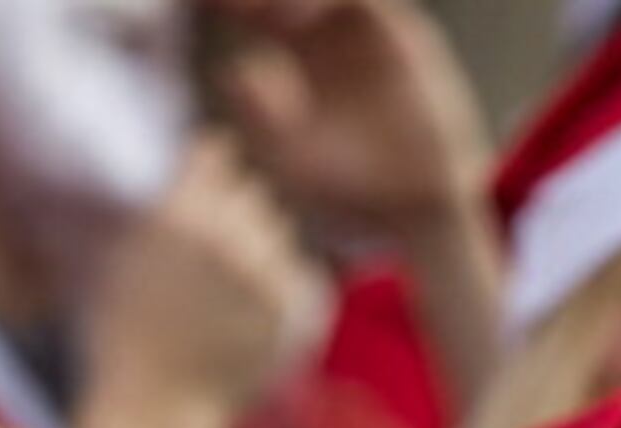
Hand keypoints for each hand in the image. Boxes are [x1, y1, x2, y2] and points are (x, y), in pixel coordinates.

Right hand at [80, 131, 329, 424]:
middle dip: (236, 213)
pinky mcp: (293, 310)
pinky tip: (252, 312)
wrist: (159, 407)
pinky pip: (302, 270)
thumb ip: (170, 199)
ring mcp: (265, 274)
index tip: (205, 195)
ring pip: (278, 230)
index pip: (217, 151)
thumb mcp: (128, 247)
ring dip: (261, 249)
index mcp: (179, 212)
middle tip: (213, 258)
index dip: (211, 171)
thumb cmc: (129, 329)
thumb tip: (211, 150)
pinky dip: (283, 285)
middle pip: (252, 192)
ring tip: (230, 290)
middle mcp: (227, 237)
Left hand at [204, 0, 492, 241]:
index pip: (258, 4)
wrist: (420, 212)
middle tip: (223, 4)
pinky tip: (293, 17)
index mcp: (304, 50)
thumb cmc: (354, 193)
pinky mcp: (404, 36)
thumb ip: (260, 121)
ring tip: (252, 10)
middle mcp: (336, 31)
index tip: (200, 7)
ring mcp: (371, 30)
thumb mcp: (292, 161)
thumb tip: (232, 75)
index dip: (230, 0)